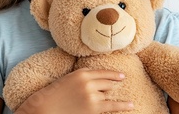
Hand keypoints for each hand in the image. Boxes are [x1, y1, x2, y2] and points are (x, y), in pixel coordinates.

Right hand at [15, 68, 133, 113]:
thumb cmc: (55, 94)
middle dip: (111, 86)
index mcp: (81, 73)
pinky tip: (131, 104)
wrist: (47, 106)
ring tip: (119, 99)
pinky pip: (112, 105)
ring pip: (106, 94)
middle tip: (119, 86)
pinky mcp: (94, 107)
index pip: (102, 72)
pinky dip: (123, 105)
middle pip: (107, 83)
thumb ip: (83, 77)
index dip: (113, 74)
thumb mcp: (68, 79)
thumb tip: (98, 80)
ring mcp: (92, 95)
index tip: (121, 76)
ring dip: (107, 97)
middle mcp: (88, 82)